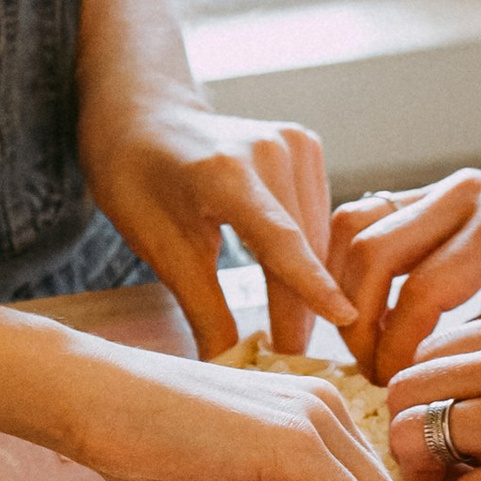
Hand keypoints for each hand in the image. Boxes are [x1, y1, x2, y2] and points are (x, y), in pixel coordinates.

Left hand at [82, 82, 357, 360]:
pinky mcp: (305, 144)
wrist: (139, 113)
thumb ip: (202, 307)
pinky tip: (297, 286)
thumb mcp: (159, 248)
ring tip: (292, 335)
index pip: (280, 239)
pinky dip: (309, 251)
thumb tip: (228, 367)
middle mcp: (269, 149)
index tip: (345, 320)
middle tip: (291, 359)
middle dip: (299, 306)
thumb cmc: (135, 178)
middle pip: (302, 244)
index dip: (311, 285)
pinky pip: (316, 213)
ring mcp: (292, 141)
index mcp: (224, 172)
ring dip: (309, 282)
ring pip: (317, 233)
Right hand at [331, 161, 480, 377]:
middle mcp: (465, 195)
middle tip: (372, 370)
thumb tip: (421, 375)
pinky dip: (349, 263)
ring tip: (360, 340)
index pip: (420, 291)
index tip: (397, 386)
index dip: (397, 348)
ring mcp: (443, 185)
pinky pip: (365, 217)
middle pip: (372, 254)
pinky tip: (360, 307)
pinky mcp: (429, 189)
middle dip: (357, 322)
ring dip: (342, 288)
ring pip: (355, 227)